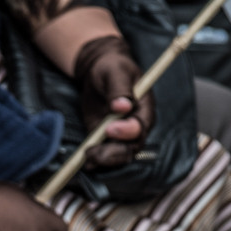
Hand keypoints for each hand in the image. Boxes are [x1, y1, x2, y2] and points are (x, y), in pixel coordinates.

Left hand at [73, 36, 155, 168]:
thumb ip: (120, 88)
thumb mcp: (115, 72)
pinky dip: (96, 161)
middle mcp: (135, 127)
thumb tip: (122, 106)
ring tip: (87, 156)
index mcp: (143, 110)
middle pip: (130, 148)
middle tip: (93, 151)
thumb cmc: (112, 67)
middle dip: (113, 152)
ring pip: (118, 156)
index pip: (140, 127)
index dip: (127, 131)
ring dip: (103, 159)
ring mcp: (121, 136)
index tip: (109, 128)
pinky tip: (86, 162)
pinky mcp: (106, 139)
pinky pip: (104, 154)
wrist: (99, 72)